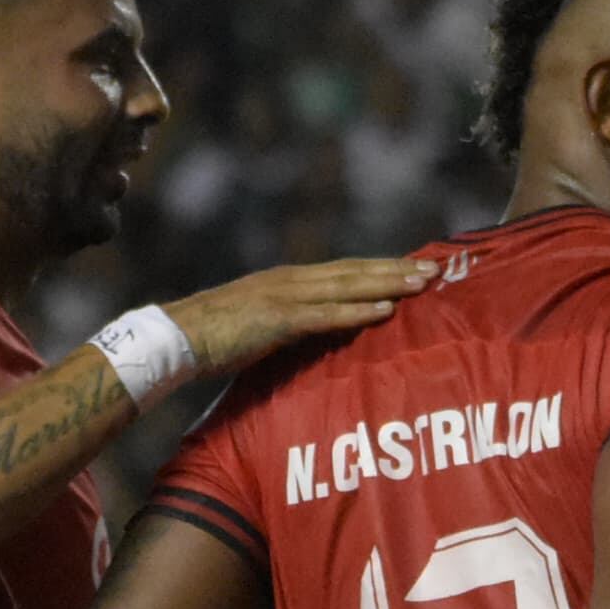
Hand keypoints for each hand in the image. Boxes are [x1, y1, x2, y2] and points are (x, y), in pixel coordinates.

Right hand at [164, 258, 442, 376]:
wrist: (175, 339)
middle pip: (353, 272)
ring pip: (346, 286)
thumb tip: (318, 340)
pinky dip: (358, 311)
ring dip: (387, 283)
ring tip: (422, 283)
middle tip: (435, 269)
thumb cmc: (212, 340)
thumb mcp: (260, 329)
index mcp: (286, 282)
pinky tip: (386, 309)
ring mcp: (283, 296)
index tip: (413, 268)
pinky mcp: (276, 318)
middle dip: (395, 269)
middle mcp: (290, 280)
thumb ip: (290, 328)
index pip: (342, 272)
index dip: (379, 269)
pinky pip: (325, 314)